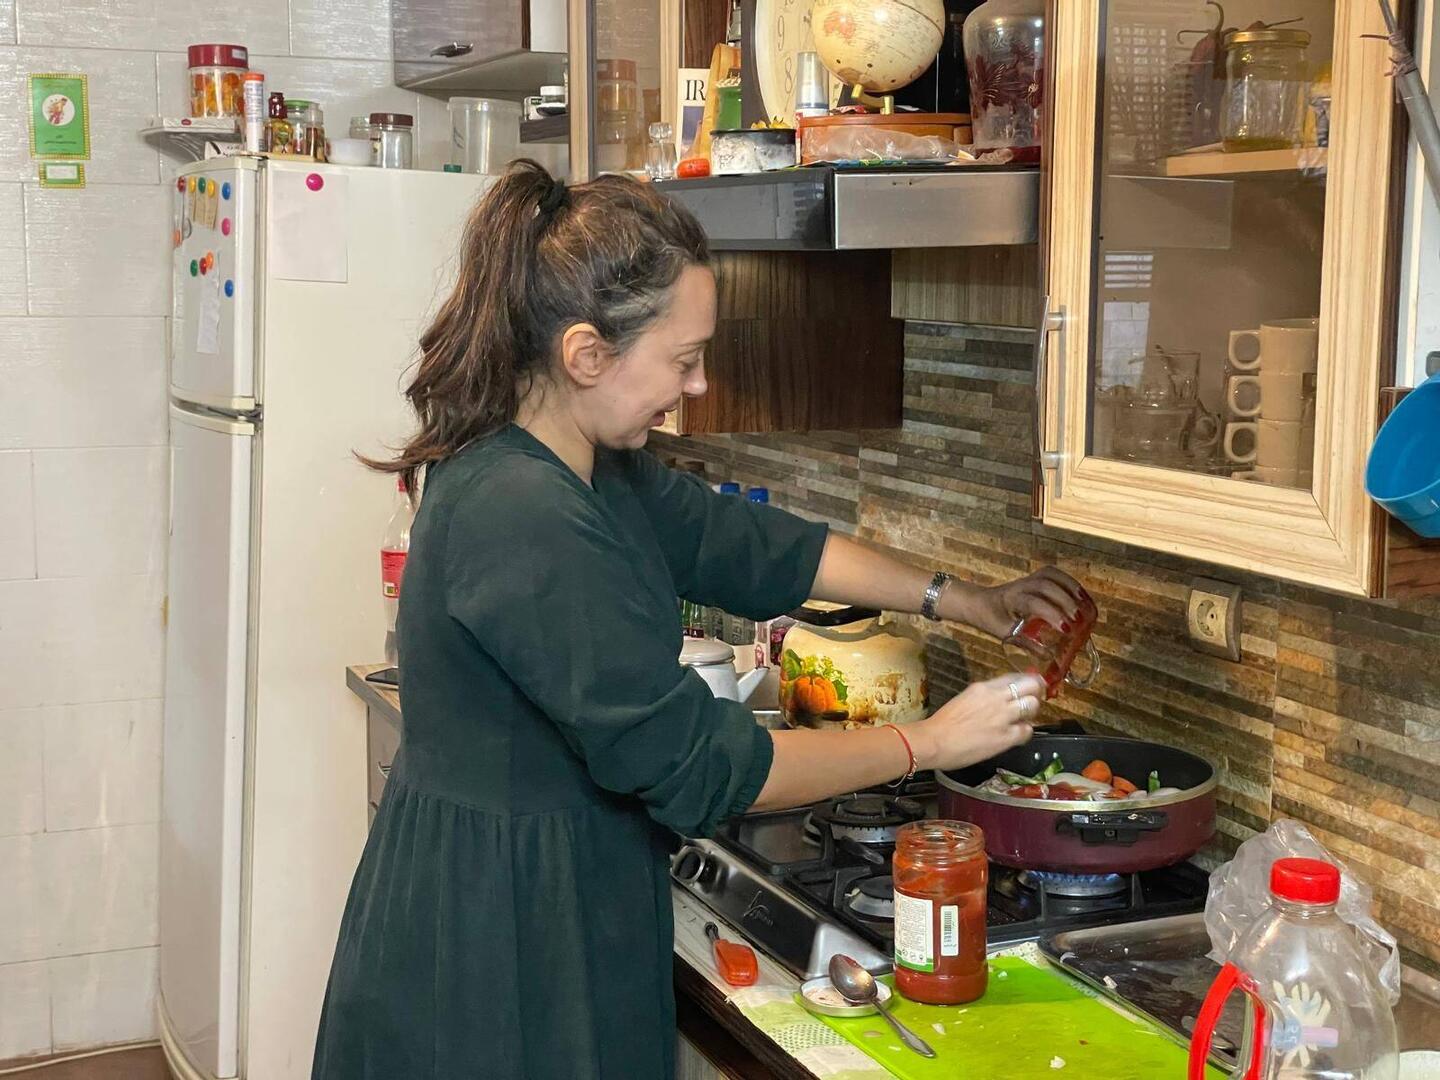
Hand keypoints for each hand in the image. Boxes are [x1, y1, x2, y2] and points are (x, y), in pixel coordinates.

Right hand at [908, 673, 1045, 772]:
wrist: (935, 741)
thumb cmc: (943, 723)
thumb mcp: (964, 700)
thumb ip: (982, 698)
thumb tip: (995, 702)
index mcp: (983, 688)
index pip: (1014, 677)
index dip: (1025, 682)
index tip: (1029, 686)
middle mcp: (996, 697)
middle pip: (1030, 686)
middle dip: (1036, 691)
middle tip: (1035, 698)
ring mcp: (1003, 717)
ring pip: (1032, 705)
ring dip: (1032, 712)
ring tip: (1026, 718)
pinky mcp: (1005, 737)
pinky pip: (1027, 730)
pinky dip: (1026, 731)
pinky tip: (1019, 735)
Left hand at [966, 567, 1087, 639]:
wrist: (979, 602)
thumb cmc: (992, 619)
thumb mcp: (1005, 634)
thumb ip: (1026, 644)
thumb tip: (1049, 658)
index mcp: (1011, 599)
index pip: (1033, 602)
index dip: (1051, 613)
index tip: (1066, 629)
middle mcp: (1020, 585)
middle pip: (1046, 586)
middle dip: (1065, 602)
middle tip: (1079, 620)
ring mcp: (1028, 578)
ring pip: (1052, 576)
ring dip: (1071, 589)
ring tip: (1086, 606)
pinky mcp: (1035, 577)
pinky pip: (1054, 574)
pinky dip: (1070, 582)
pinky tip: (1081, 595)